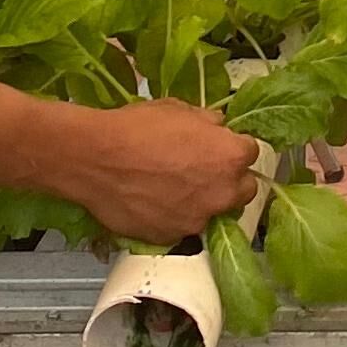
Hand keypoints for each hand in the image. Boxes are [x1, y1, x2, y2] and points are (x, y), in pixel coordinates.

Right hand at [45, 99, 264, 244]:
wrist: (95, 157)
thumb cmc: (137, 128)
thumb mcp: (180, 109)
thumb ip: (209, 122)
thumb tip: (218, 127)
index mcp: (231, 156)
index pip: (251, 153)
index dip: (233, 149)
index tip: (220, 148)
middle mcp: (222, 192)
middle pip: (243, 190)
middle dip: (228, 180)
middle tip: (203, 171)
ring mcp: (198, 219)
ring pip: (212, 212)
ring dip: (202, 202)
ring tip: (173, 188)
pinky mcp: (172, 237)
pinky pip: (182, 227)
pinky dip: (175, 217)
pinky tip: (155, 202)